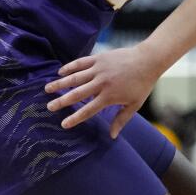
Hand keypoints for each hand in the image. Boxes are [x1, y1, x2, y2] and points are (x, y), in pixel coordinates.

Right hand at [44, 45, 159, 137]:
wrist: (148, 60)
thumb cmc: (142, 84)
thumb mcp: (134, 104)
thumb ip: (121, 119)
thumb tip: (112, 136)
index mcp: (109, 96)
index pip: (88, 110)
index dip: (75, 118)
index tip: (64, 124)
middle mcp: (101, 83)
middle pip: (76, 94)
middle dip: (61, 101)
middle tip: (49, 107)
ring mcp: (99, 70)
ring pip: (75, 78)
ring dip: (60, 83)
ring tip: (47, 88)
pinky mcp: (98, 58)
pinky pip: (80, 63)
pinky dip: (69, 67)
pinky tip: (60, 72)